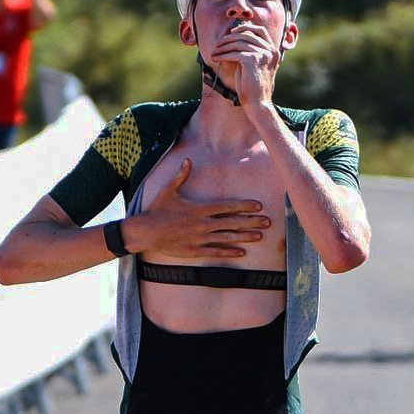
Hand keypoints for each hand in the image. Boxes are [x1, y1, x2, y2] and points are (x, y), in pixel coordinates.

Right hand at [128, 157, 271, 258]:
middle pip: (232, 222)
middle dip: (251, 222)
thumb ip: (181, 176)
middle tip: (268, 222)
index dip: (244, 206)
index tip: (258, 206)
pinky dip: (229, 252)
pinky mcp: (195, 250)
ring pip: (227, 238)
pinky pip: (216, 252)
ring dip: (245, 237)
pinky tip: (241, 252)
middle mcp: (203, 224)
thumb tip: (188, 160)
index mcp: (199, 209)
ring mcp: (200, 238)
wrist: (145, 232)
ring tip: (259, 236)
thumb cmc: (157, 210)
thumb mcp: (168, 191)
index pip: (228, 206)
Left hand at [208, 18, 279, 107]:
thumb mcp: (253, 65)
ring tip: (214, 52)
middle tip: (218, 44)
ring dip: (223, 47)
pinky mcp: (252, 60)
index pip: (260, 31)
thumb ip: (249, 51)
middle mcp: (270, 51)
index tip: (232, 32)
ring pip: (238, 43)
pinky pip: (233, 53)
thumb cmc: (253, 87)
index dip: (245, 28)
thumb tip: (234, 38)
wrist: (258, 104)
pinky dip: (222, 55)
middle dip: (229, 38)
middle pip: (246, 35)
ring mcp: (262, 54)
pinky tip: (215, 58)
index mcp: (273, 51)